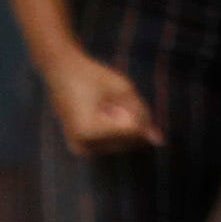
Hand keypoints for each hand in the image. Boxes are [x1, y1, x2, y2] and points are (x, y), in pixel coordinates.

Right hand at [45, 48, 160, 156]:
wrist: (61, 72)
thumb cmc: (93, 76)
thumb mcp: (124, 89)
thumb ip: (142, 114)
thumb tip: (159, 140)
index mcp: (89, 131)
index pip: (133, 132)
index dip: (137, 112)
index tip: (119, 97)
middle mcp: (84, 146)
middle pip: (130, 140)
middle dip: (131, 120)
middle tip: (110, 100)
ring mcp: (83, 150)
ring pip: (125, 143)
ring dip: (124, 124)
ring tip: (103, 106)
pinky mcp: (84, 148)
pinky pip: (114, 141)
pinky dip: (116, 127)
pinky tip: (100, 113)